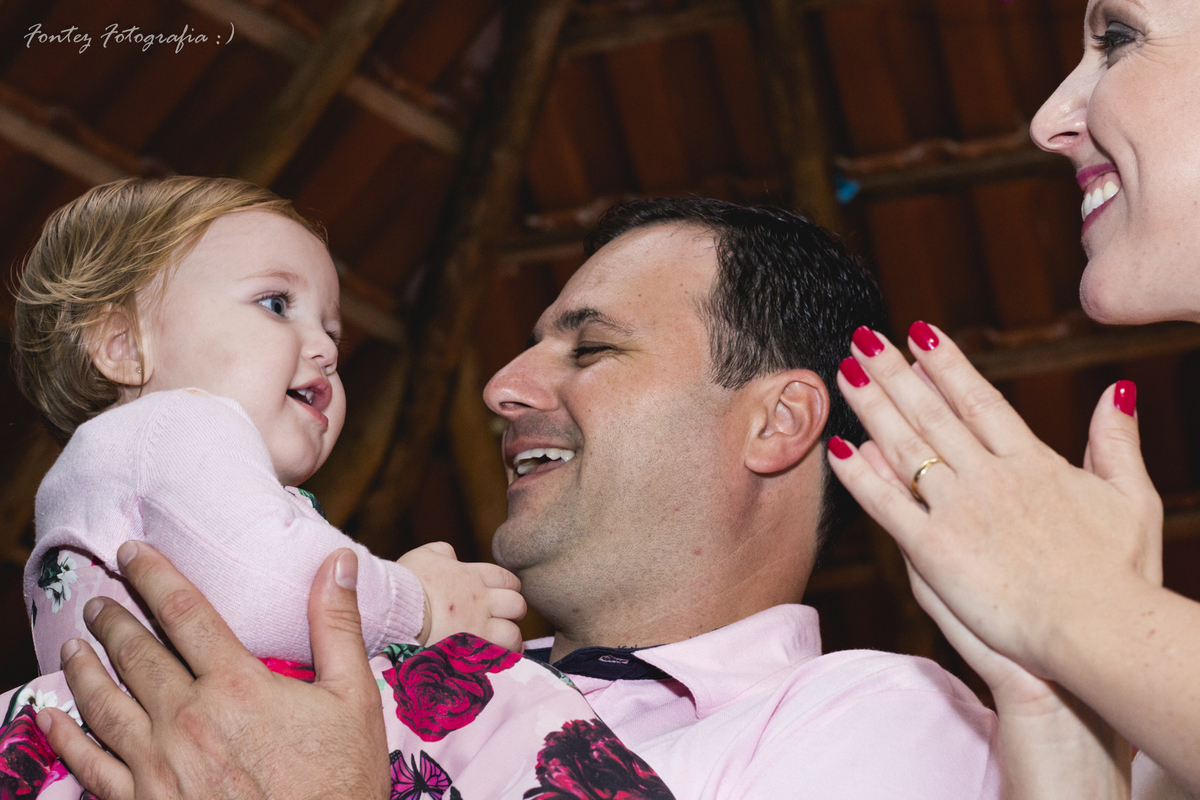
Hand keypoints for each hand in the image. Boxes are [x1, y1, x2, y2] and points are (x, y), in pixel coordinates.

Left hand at [38, 543, 389, 799]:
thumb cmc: (340, 783)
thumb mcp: (355, 699)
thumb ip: (338, 626)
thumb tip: (336, 561)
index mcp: (237, 685)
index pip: (185, 613)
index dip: (155, 576)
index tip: (132, 551)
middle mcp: (187, 719)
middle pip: (137, 653)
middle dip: (113, 619)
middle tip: (99, 597)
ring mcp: (159, 767)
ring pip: (106, 704)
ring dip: (85, 668)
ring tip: (75, 643)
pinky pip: (91, 766)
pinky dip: (67, 737)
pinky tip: (54, 717)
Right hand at [398, 541, 524, 650]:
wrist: (393, 610)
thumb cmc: (404, 582)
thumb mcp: (423, 556)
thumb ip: (442, 552)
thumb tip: (451, 556)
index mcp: (472, 577)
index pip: (507, 579)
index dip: (509, 587)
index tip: (503, 595)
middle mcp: (480, 602)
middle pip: (517, 605)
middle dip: (514, 612)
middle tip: (503, 619)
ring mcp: (477, 628)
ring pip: (513, 635)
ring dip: (510, 640)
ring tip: (502, 643)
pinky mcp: (469, 652)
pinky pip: (496, 659)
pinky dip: (497, 659)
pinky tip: (490, 659)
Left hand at [827, 323, 1161, 680]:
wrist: (1101, 628)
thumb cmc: (1124, 574)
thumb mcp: (1131, 498)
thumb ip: (1116, 442)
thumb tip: (1119, 389)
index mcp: (1033, 463)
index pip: (980, 400)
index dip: (947, 364)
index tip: (920, 333)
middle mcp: (990, 477)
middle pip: (932, 412)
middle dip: (894, 371)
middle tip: (863, 337)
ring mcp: (960, 510)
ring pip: (905, 447)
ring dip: (872, 405)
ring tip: (844, 370)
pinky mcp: (935, 549)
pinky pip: (887, 505)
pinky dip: (860, 477)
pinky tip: (838, 449)